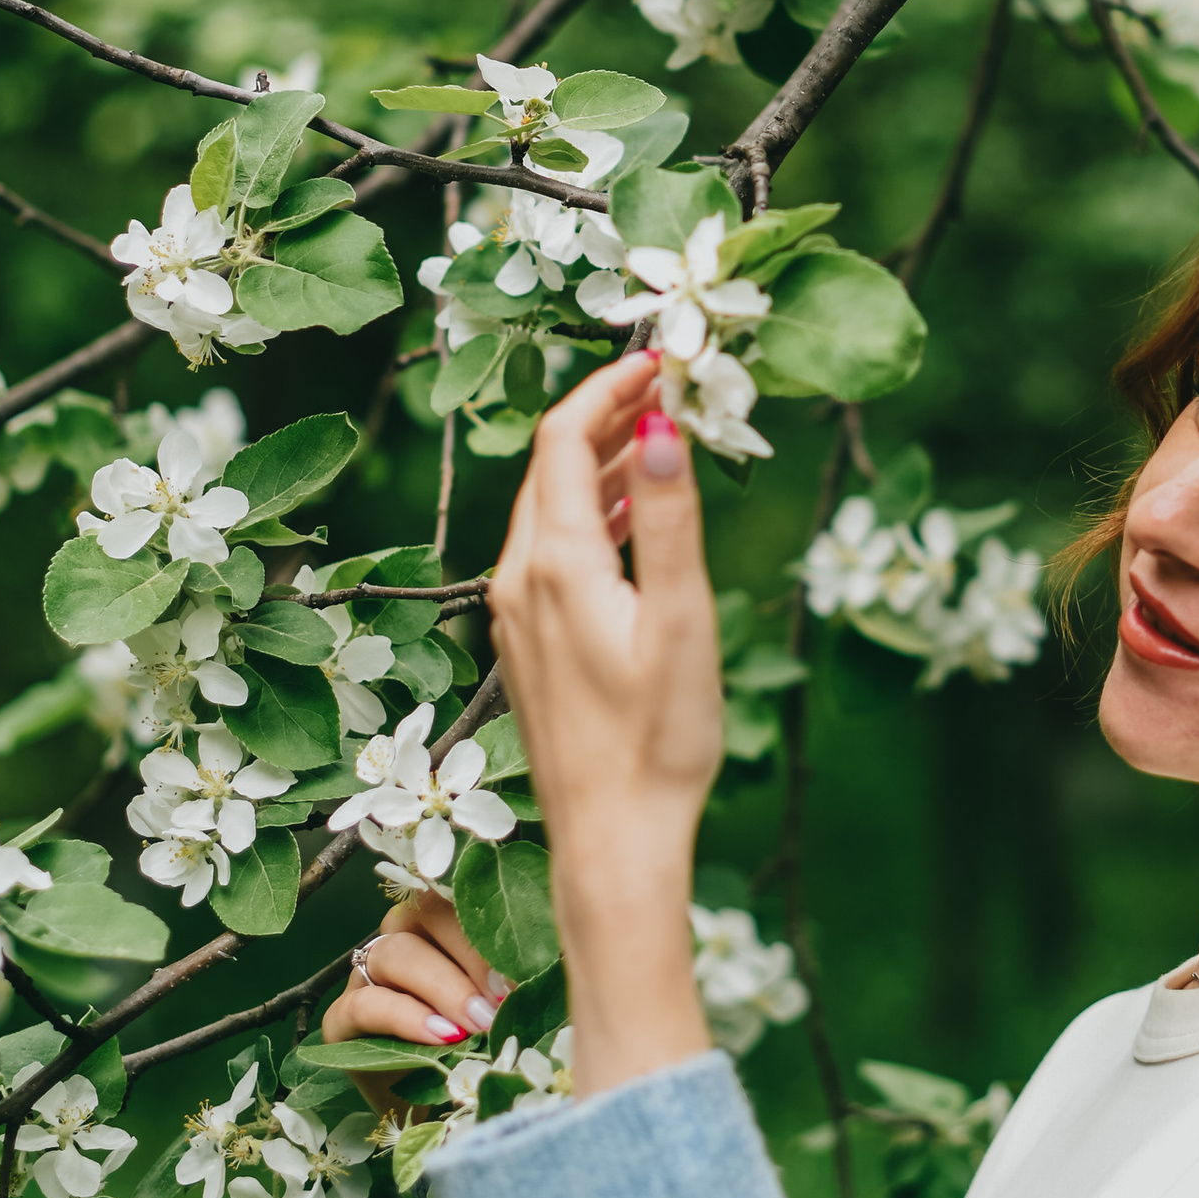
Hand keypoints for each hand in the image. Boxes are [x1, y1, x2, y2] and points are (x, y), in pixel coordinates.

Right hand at [321, 892, 509, 1104]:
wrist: (445, 1113)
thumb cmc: (488, 1050)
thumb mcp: (515, 1010)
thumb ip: (526, 980)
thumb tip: (560, 958)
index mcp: (445, 925)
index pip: (462, 897)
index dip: (491, 928)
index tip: (525, 971)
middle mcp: (403, 940)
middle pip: (425, 914)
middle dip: (469, 955)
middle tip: (501, 1000)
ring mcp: (367, 977)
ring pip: (393, 952)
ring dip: (441, 987)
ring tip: (475, 1025)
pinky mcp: (341, 1022)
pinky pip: (364, 1003)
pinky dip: (405, 1017)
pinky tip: (442, 1038)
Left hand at [484, 351, 722, 1094]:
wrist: (612, 840)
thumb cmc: (658, 739)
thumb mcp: (681, 619)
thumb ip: (672, 518)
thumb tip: (662, 424)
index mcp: (554, 562)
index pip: (566, 436)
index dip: (610, 384)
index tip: (661, 357)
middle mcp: (520, 577)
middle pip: (552, 464)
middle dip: (608, 413)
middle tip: (670, 384)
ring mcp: (517, 612)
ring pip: (552, 507)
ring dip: (604, 464)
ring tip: (666, 438)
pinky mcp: (529, 642)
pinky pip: (552, 550)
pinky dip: (595, 514)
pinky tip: (639, 521)